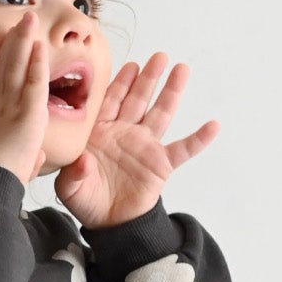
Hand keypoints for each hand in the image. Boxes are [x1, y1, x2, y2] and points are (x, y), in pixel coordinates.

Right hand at [0, 11, 49, 190]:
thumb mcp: (12, 166)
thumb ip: (27, 158)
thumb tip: (35, 158)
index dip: (3, 60)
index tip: (9, 42)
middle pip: (5, 66)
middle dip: (13, 42)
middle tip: (21, 20)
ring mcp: (9, 108)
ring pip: (17, 67)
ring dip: (24, 41)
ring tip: (30, 19)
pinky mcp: (26, 115)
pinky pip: (33, 83)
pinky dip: (37, 63)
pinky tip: (40, 46)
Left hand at [53, 52, 218, 227]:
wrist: (110, 224)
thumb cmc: (87, 201)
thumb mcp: (68, 188)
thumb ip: (72, 172)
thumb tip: (83, 161)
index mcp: (101, 132)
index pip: (111, 101)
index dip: (121, 83)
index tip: (131, 65)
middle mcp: (125, 133)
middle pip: (139, 99)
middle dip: (149, 77)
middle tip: (159, 56)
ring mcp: (145, 146)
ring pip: (161, 113)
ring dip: (171, 92)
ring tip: (182, 69)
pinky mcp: (161, 164)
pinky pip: (183, 149)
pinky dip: (198, 139)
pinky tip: (213, 125)